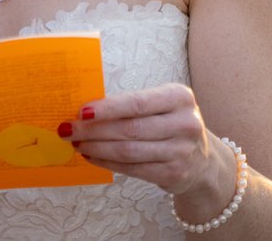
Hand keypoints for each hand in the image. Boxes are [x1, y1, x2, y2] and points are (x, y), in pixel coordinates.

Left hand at [61, 83, 232, 203]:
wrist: (203, 160)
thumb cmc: (171, 124)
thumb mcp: (162, 105)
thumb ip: (132, 105)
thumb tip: (86, 110)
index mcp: (179, 97)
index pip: (137, 103)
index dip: (107, 108)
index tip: (81, 111)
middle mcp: (184, 124)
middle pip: (129, 128)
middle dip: (93, 130)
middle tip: (68, 129)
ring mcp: (181, 152)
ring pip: (128, 151)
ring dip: (97, 148)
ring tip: (77, 143)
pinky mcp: (174, 174)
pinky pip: (132, 168)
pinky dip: (107, 163)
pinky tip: (92, 157)